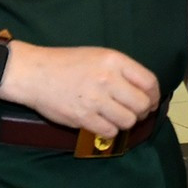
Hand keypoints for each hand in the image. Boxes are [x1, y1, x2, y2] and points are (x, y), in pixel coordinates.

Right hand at [0, 43, 160, 136]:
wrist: (33, 73)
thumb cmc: (68, 63)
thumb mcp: (100, 56)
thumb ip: (123, 70)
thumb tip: (145, 90)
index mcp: (115, 61)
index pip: (149, 82)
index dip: (154, 95)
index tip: (151, 100)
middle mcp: (108, 79)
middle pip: (142, 104)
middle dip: (143, 111)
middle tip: (135, 112)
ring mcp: (95, 100)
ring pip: (128, 121)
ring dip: (127, 122)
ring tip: (119, 118)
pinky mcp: (82, 117)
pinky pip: (109, 131)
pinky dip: (111, 131)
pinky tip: (105, 124)